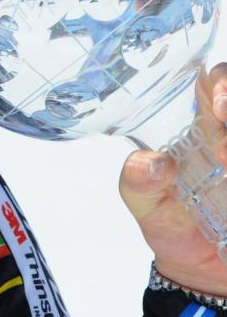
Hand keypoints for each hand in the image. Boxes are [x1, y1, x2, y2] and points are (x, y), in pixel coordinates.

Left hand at [119, 64, 226, 295]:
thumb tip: (155, 164)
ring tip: (226, 161)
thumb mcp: (143, 200)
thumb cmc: (171, 222)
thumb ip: (137, 179)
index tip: (218, 106)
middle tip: (224, 119)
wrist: (199, 274)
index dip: (224, 81)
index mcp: (204, 125)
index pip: (218, 81)